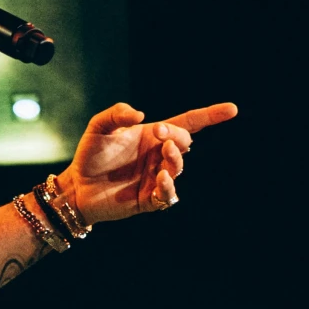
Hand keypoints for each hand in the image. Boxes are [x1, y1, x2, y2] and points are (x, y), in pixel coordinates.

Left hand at [58, 99, 237, 224]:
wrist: (76, 187)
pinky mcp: (148, 199)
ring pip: (178, 167)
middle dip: (177, 136)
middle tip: (160, 134)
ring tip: (165, 152)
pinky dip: (168, 186)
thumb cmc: (89, 155)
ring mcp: (155, 177)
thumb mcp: (99, 128)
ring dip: (176, 159)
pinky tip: (160, 177)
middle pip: (184, 143)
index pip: (188, 124)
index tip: (232, 110)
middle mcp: (158, 156)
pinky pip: (167, 195)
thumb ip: (116, 114)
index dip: (210, 116)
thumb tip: (140, 114)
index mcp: (152, 136)